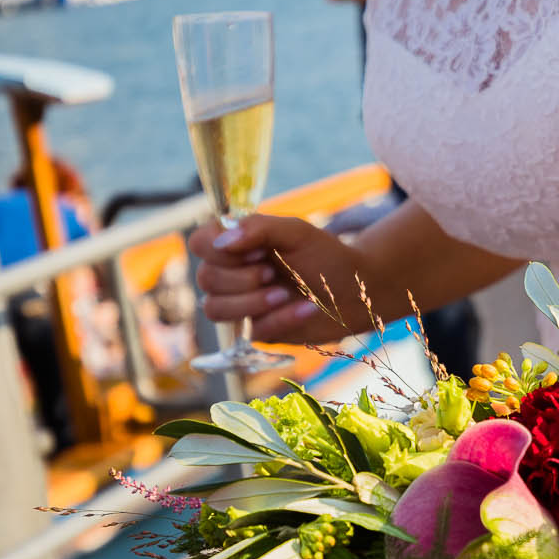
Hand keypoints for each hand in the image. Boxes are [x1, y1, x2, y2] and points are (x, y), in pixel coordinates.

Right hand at [186, 214, 381, 344]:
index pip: (200, 243)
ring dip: (253, 301)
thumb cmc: (326, 255)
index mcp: (238, 244)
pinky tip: (307, 308)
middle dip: (243, 278)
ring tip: (285, 293)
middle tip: (274, 271)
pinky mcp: (259, 330)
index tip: (256, 250)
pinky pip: (252, 330)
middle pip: (206, 279)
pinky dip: (283, 318)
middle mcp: (233, 273)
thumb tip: (221, 242)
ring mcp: (243, 304)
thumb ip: (257, 228)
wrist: (358, 290)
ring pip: (215, 309)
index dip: (219, 250)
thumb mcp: (295, 231)